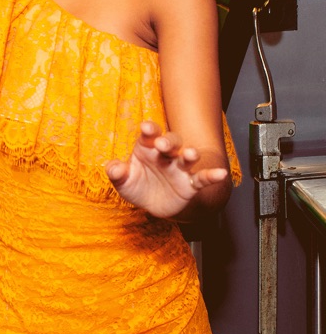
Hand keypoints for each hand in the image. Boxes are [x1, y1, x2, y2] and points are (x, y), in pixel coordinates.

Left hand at [105, 121, 228, 218]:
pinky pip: (202, 178)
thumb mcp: (123, 182)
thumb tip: (113, 168)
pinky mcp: (190, 184)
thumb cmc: (138, 186)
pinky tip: (221, 173)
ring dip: (190, 154)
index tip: (146, 127)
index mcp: (148, 148)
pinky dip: (212, 175)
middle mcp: (165, 155)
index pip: (149, 135)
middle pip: (171, 142)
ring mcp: (179, 168)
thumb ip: (117, 173)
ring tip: (192, 154)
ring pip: (187, 156)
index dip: (149, 130)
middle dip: (168, 141)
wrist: (154, 206)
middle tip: (162, 144)